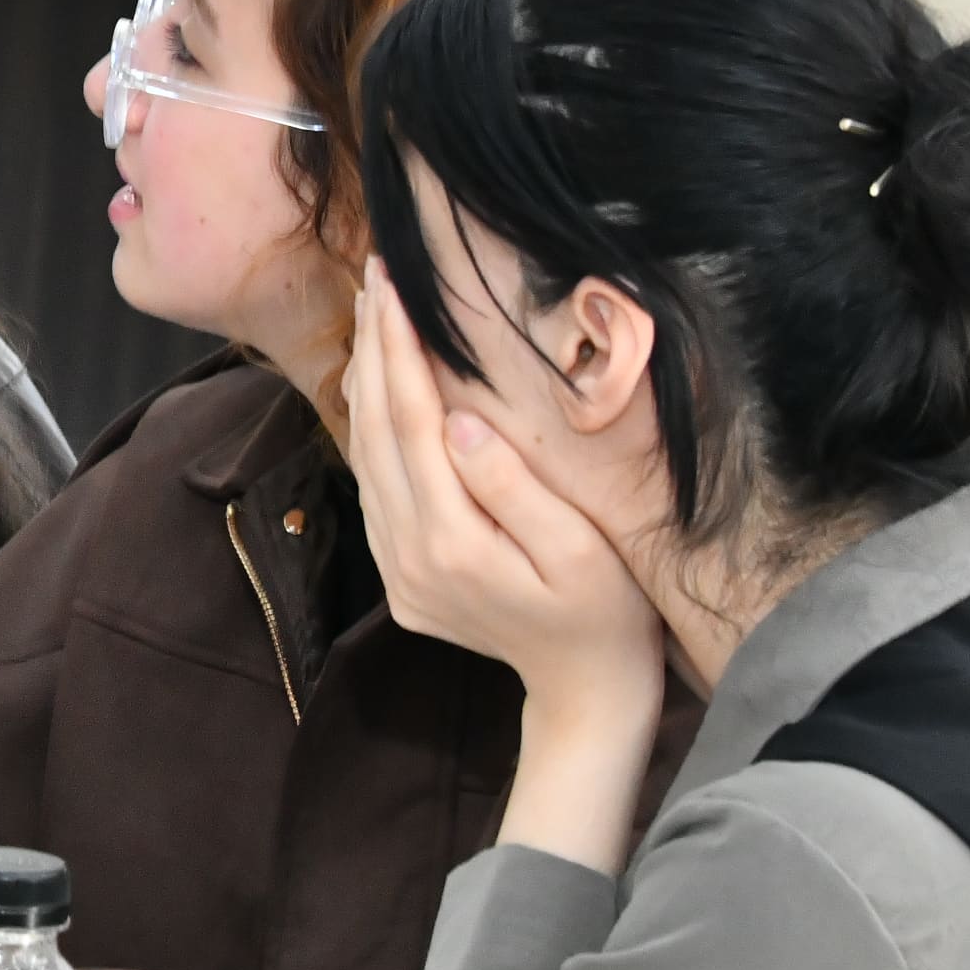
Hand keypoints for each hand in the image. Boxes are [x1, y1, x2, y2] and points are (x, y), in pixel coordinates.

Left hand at [338, 261, 668, 871]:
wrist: (586, 693)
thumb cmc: (605, 615)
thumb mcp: (579, 550)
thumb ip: (514, 486)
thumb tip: (458, 418)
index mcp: (450, 544)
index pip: (412, 425)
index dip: (400, 351)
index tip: (392, 288)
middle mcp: (408, 557)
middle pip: (376, 432)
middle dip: (374, 349)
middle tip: (374, 276)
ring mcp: (397, 570)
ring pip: (364, 457)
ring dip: (367, 382)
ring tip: (373, 313)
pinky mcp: (401, 575)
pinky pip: (374, 486)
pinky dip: (372, 427)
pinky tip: (381, 385)